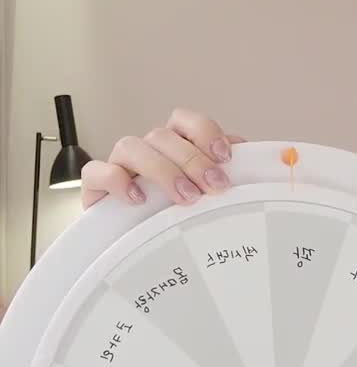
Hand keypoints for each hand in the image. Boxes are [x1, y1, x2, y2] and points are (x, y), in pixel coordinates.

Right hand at [81, 107, 244, 209]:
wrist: (127, 245)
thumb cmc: (169, 216)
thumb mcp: (202, 194)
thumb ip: (221, 172)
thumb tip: (250, 156)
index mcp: (172, 145)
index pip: (185, 120)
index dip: (205, 132)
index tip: (225, 157)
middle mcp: (146, 150)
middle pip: (163, 135)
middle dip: (192, 160)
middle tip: (213, 186)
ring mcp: (118, 165)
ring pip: (132, 146)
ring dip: (163, 169)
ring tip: (184, 197)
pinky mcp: (95, 187)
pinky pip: (97, 172)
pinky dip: (117, 180)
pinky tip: (137, 199)